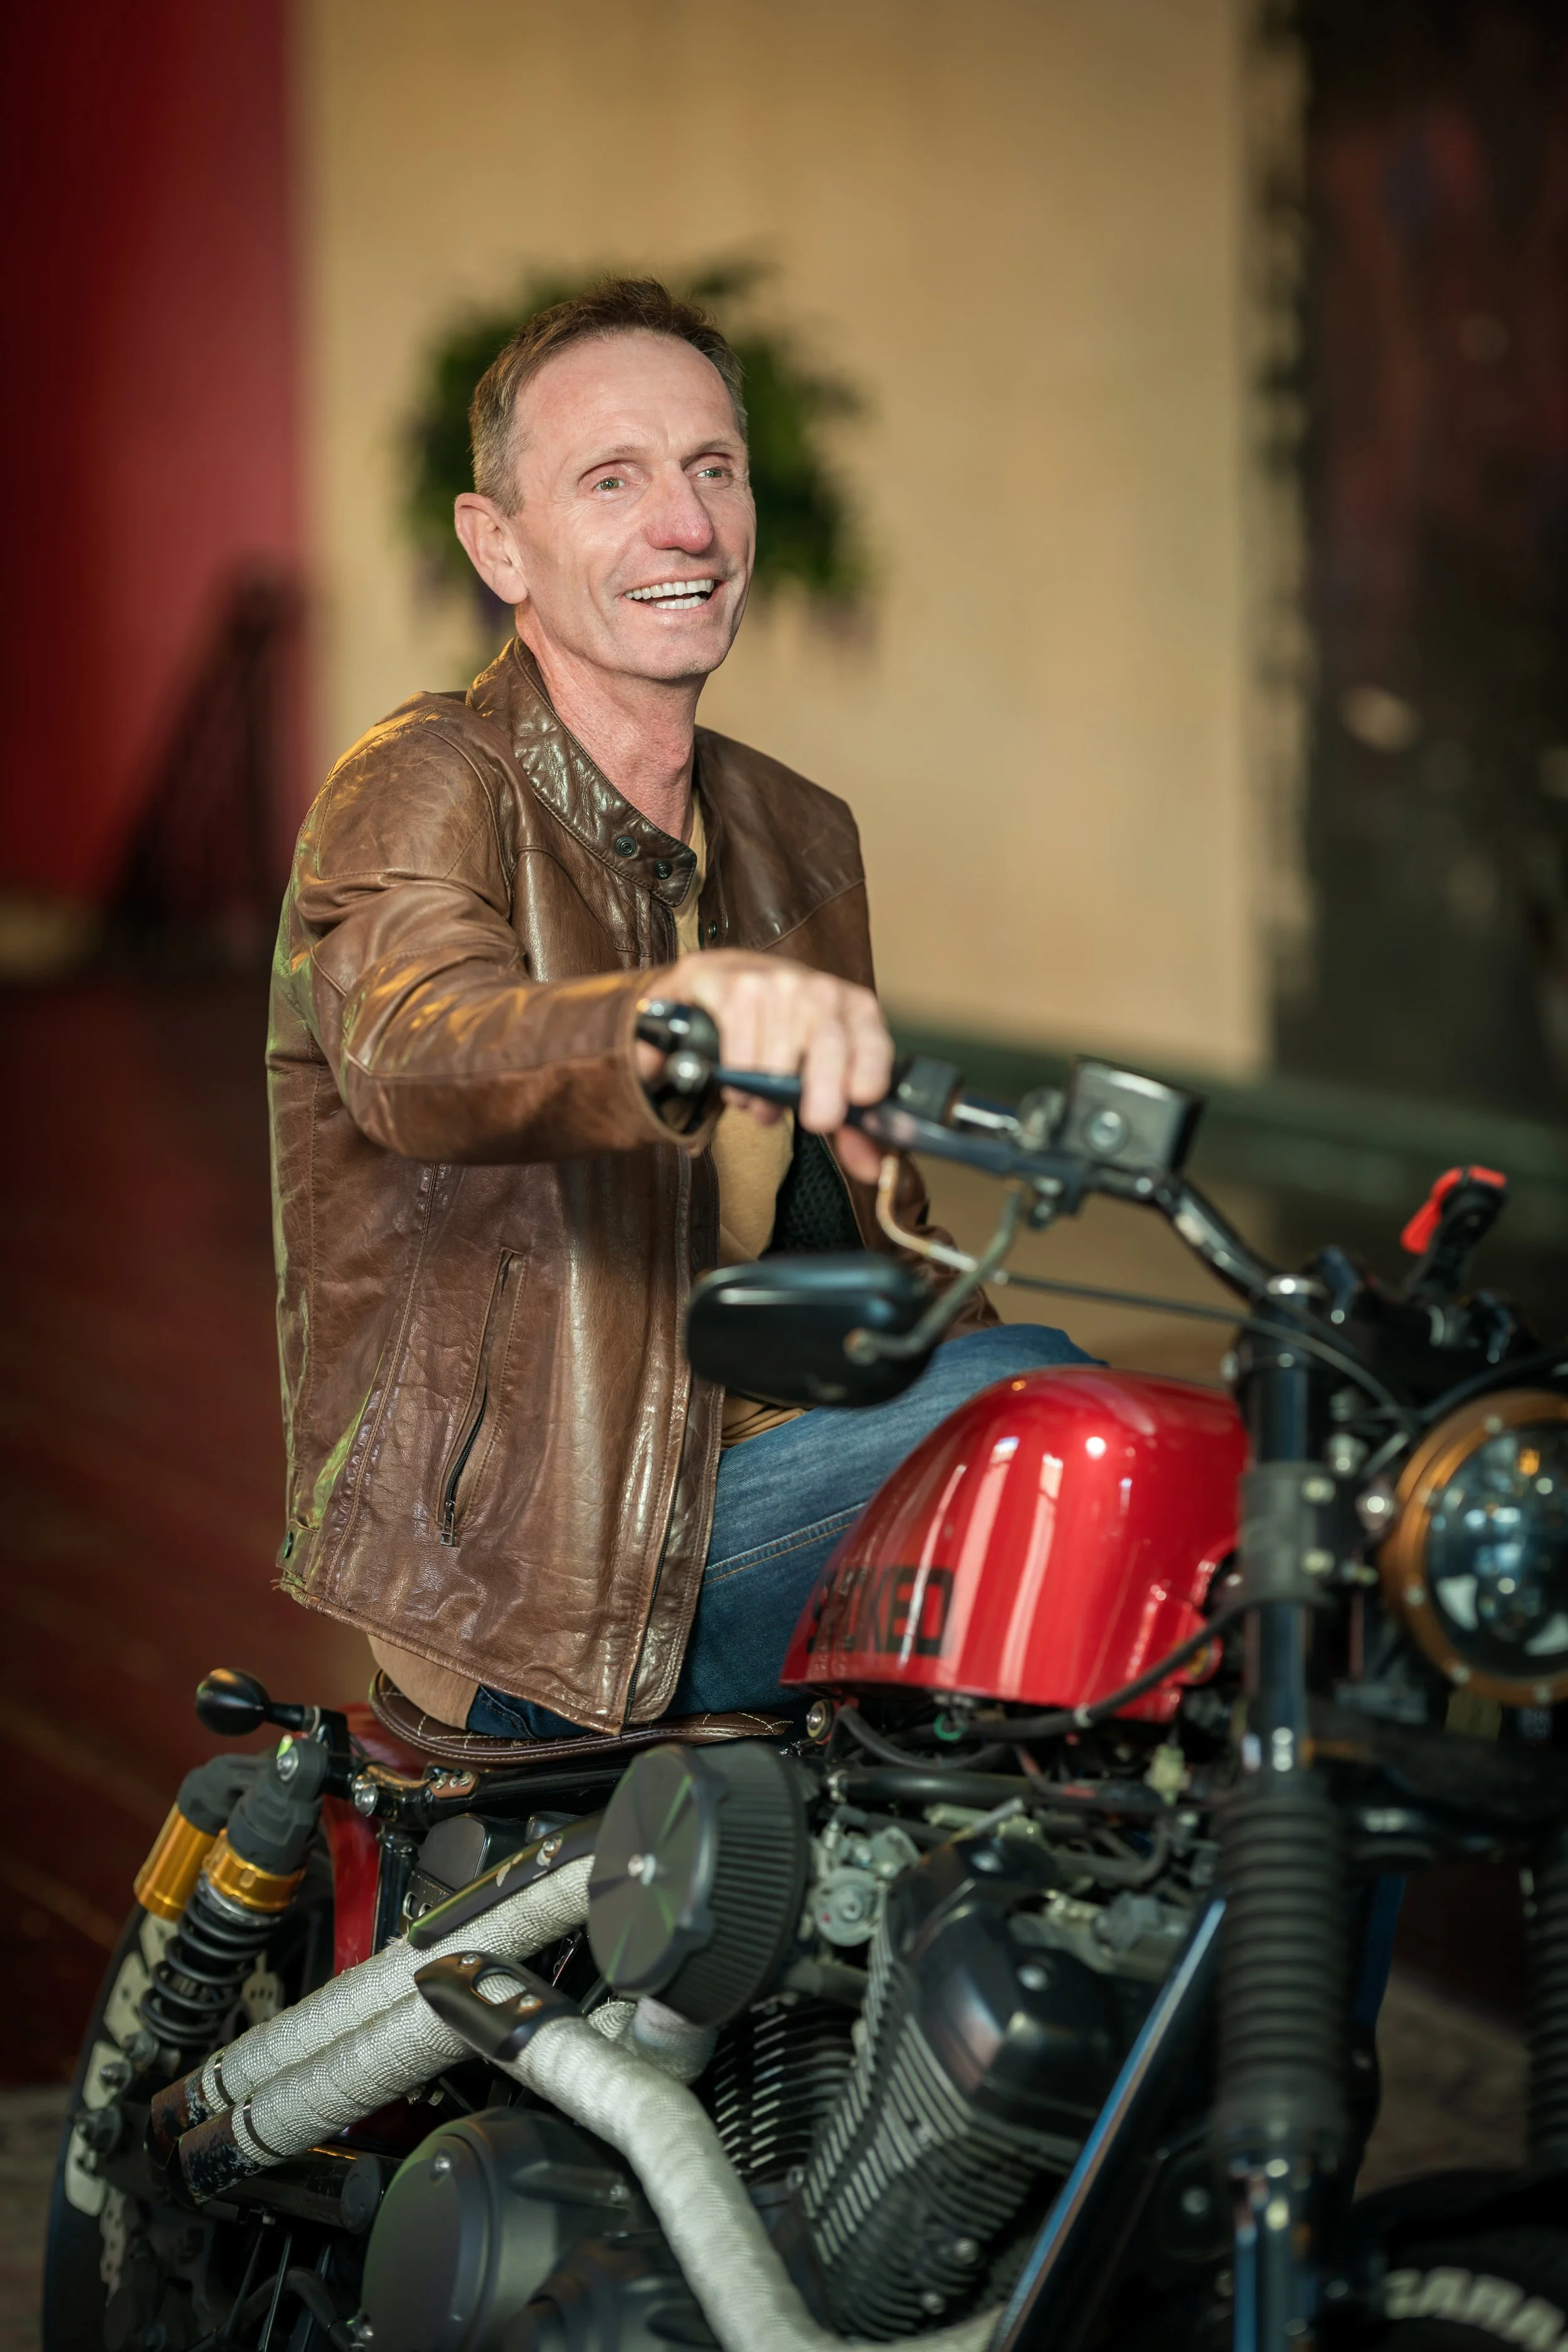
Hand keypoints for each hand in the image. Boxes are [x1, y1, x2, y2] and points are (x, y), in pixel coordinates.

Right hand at [636, 951, 891, 1183]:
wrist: (726, 981)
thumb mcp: (824, 1072)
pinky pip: (738, 1049)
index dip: (872, 1069)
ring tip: (760, 1103)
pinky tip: (738, 1083)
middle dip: (823, 1087)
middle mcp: (820, 990)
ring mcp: (777, 984)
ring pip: (776, 1057)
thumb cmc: (784, 1032)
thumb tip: (871, 1169)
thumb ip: (849, 1125)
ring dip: (765, 1096)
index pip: (873, 1040)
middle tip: (817, 1121)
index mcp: (856, 1010)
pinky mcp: (734, 988)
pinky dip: (736, 1079)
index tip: (864, 1097)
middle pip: (828, 1043)